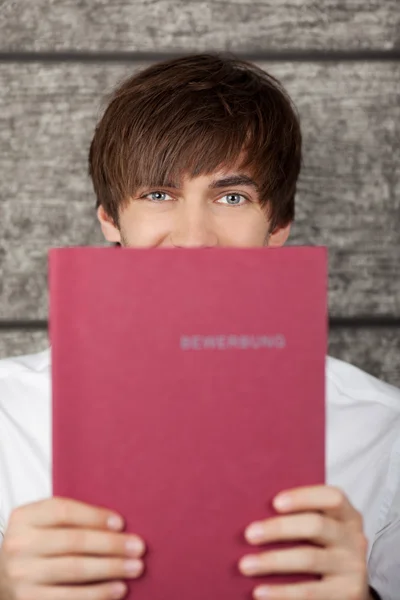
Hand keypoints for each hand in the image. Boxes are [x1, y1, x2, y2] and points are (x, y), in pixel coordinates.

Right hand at [0, 497, 145, 599]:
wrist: (2, 576)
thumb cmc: (37, 543)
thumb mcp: (42, 523)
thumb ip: (71, 518)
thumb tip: (118, 524)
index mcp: (24, 517)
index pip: (63, 511)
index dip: (94, 516)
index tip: (121, 522)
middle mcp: (18, 545)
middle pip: (73, 541)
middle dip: (111, 545)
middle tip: (139, 546)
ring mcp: (21, 575)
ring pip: (74, 570)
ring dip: (110, 569)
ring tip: (135, 567)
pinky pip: (68, 598)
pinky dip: (98, 594)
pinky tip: (118, 589)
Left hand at [238, 485, 370, 599]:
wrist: (345, 590)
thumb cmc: (322, 548)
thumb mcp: (322, 529)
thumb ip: (301, 516)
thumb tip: (255, 508)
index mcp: (347, 515)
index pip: (332, 497)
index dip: (304, 498)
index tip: (275, 502)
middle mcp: (354, 539)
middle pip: (316, 526)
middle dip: (279, 528)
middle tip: (249, 534)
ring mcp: (352, 567)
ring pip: (309, 559)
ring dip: (273, 561)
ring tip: (246, 564)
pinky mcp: (347, 594)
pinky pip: (309, 592)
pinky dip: (281, 592)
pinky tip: (260, 591)